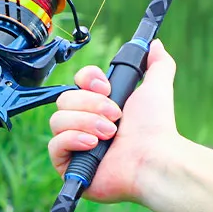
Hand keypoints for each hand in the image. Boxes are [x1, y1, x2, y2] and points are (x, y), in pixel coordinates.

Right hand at [48, 39, 181, 202]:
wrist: (154, 160)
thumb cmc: (157, 130)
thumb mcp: (157, 89)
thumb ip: (158, 64)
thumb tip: (156, 45)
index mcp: (100, 106)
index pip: (76, 83)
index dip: (87, 80)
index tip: (107, 87)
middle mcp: (85, 124)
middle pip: (64, 99)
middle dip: (91, 105)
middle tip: (116, 116)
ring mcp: (75, 146)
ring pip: (57, 120)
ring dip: (86, 122)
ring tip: (109, 134)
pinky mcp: (69, 167)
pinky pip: (54, 144)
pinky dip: (73, 140)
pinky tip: (93, 144)